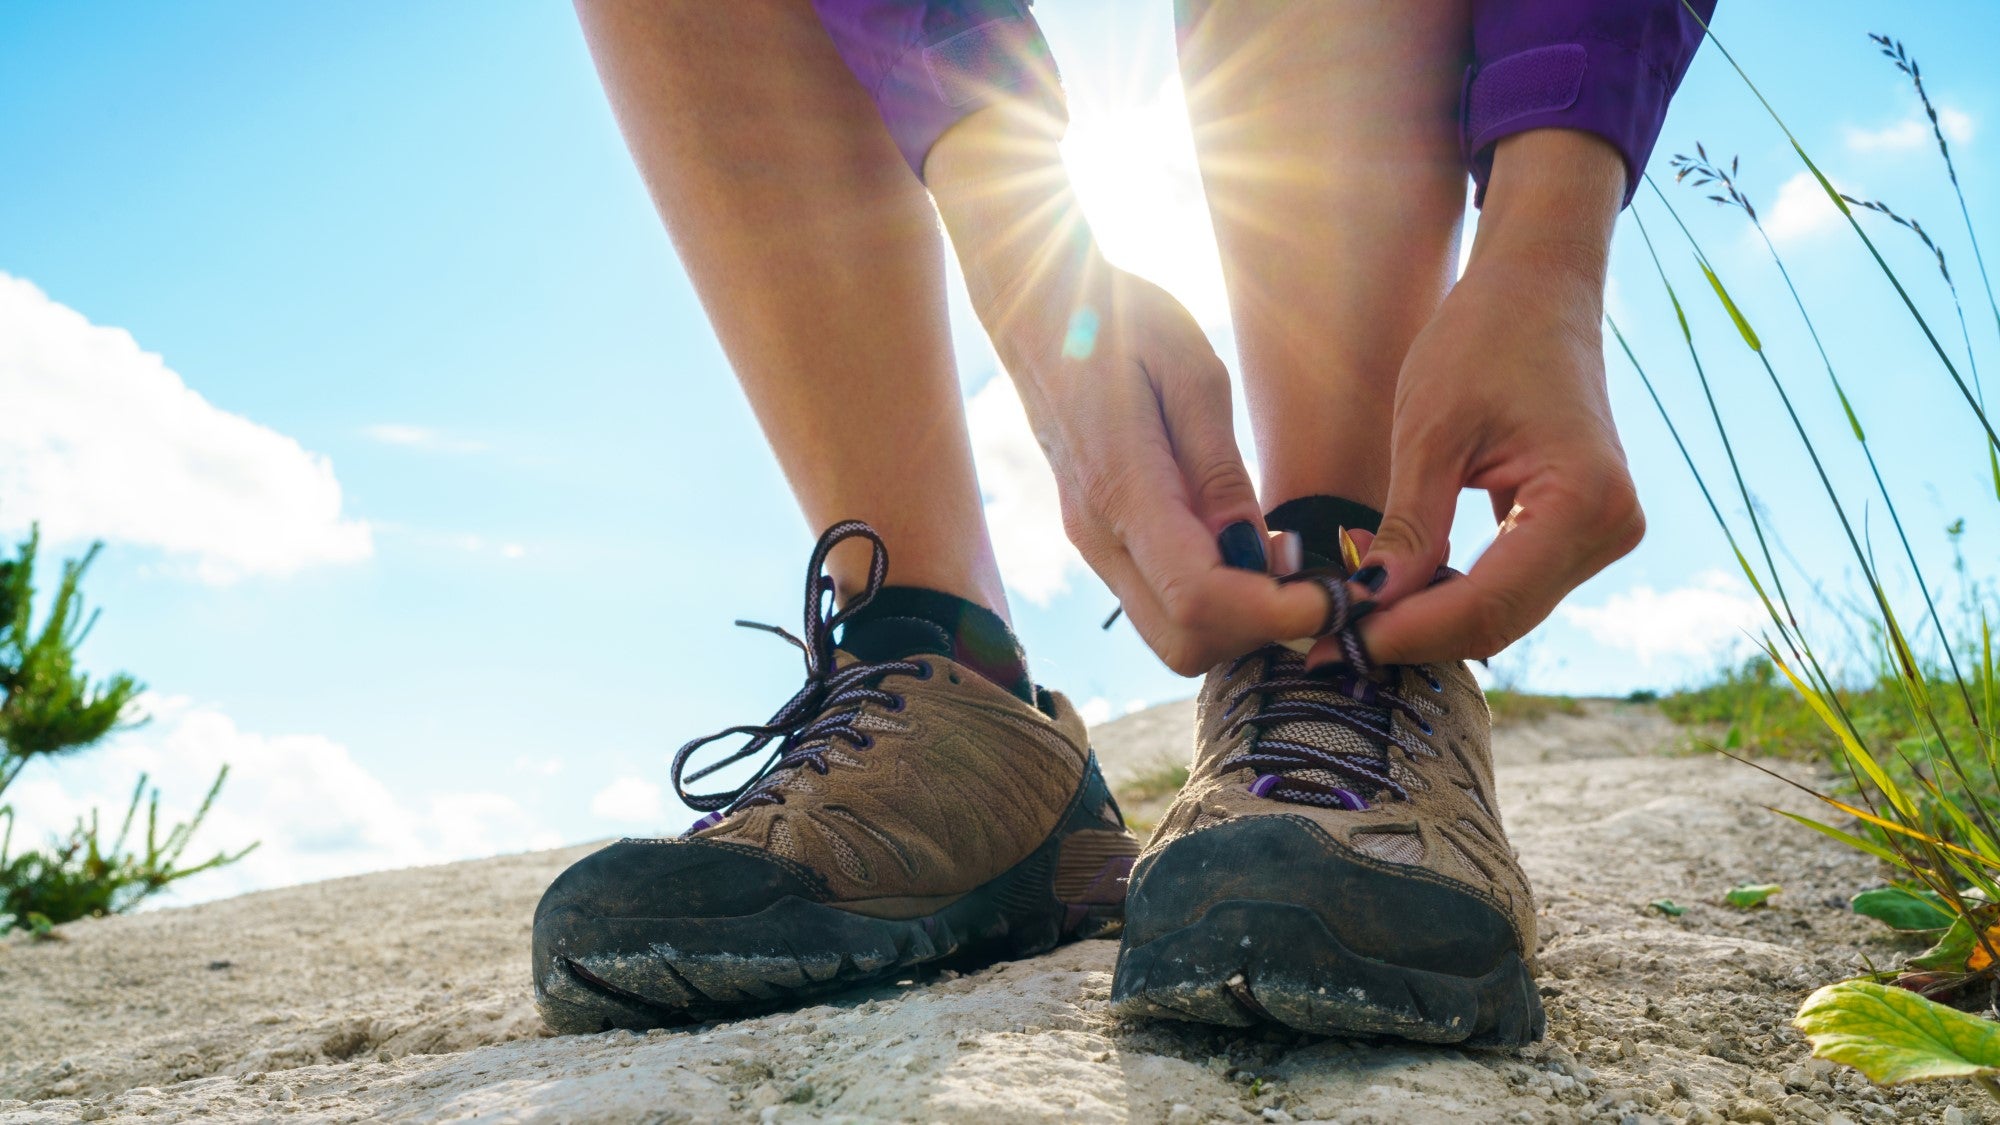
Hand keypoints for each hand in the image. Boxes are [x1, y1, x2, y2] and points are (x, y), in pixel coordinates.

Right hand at [928, 109, 1326, 673]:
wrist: (1039, 311)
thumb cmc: (1120, 320)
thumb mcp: (1191, 369)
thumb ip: (1221, 468)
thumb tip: (1254, 550)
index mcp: (1123, 490)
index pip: (1201, 600)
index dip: (1276, 615)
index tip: (1335, 593)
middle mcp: (1100, 536)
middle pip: (1186, 644)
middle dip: (1260, 631)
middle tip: (1310, 579)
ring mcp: (1094, 546)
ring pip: (1171, 637)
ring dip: (1238, 622)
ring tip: (1281, 561)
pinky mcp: (1101, 544)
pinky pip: (1161, 606)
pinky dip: (1214, 603)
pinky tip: (1245, 551)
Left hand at [1328, 130, 1645, 667]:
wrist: (1538, 288)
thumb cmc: (1483, 337)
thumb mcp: (1430, 430)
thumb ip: (1410, 527)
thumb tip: (1372, 607)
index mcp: (1584, 501)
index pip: (1488, 604)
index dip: (1409, 633)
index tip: (1335, 643)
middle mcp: (1611, 529)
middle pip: (1499, 620)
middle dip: (1414, 637)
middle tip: (1327, 648)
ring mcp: (1603, 533)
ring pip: (1505, 612)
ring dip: (1429, 623)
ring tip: (1348, 625)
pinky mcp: (1579, 529)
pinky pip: (1511, 585)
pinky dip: (1452, 596)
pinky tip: (1391, 597)